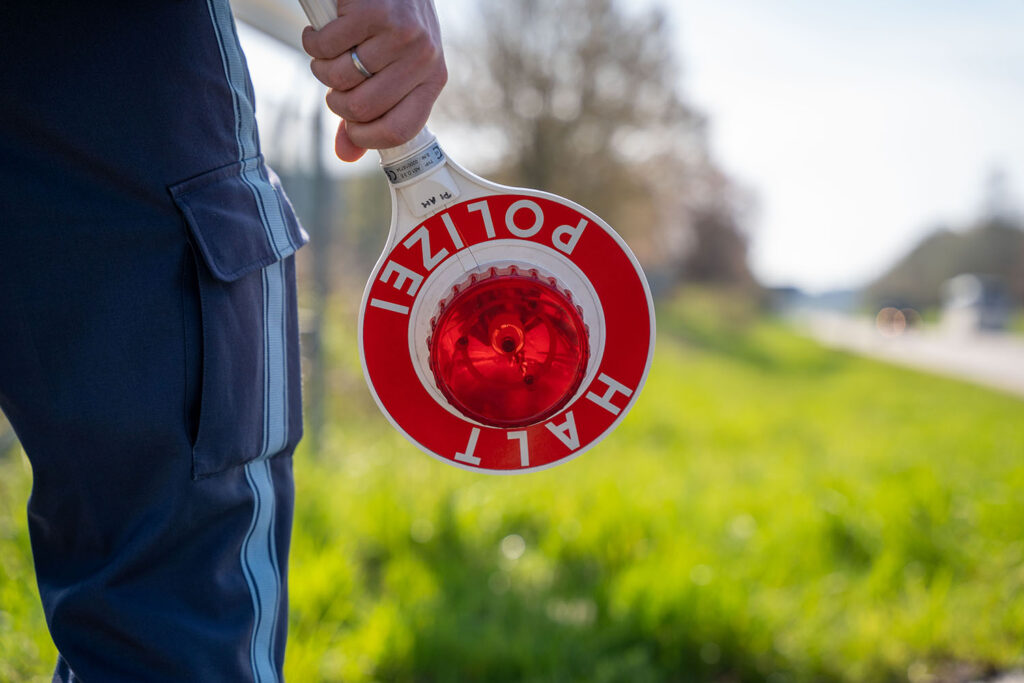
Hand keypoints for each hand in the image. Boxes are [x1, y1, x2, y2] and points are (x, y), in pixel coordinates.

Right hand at [302, 0, 446, 160]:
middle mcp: (422, 58)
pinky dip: (313, 40)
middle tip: (334, 80)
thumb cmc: (390, 24)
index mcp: (433, 79)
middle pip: (362, 108)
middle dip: (335, 100)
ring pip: (338, 78)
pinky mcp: (371, 12)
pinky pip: (324, 47)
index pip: (400, 130)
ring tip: (331, 49)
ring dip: (322, 66)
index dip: (367, 137)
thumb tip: (345, 154)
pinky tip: (324, 27)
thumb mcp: (394, 69)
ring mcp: (399, 35)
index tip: (351, 128)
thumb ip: (372, 112)